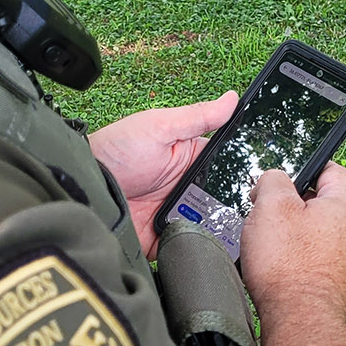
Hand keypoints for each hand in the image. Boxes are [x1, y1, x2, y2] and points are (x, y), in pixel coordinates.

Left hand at [89, 91, 238, 258]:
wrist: (87, 187)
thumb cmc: (117, 151)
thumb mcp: (159, 127)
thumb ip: (198, 117)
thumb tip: (231, 98)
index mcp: (192, 160)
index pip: (227, 167)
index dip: (242, 173)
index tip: (259, 178)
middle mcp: (188, 189)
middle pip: (223, 202)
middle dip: (233, 207)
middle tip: (245, 210)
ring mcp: (177, 214)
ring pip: (211, 226)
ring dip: (218, 228)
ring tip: (228, 230)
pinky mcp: (165, 238)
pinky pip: (189, 246)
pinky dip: (198, 247)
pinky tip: (206, 246)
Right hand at [240, 163, 345, 324]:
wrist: (301, 322)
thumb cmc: (289, 268)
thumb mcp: (270, 205)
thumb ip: (274, 180)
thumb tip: (274, 180)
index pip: (330, 169)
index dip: (302, 169)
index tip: (284, 178)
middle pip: (323, 204)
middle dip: (294, 207)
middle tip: (270, 216)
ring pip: (320, 234)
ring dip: (297, 237)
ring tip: (273, 248)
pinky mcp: (342, 284)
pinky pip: (319, 261)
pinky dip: (302, 261)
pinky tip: (283, 271)